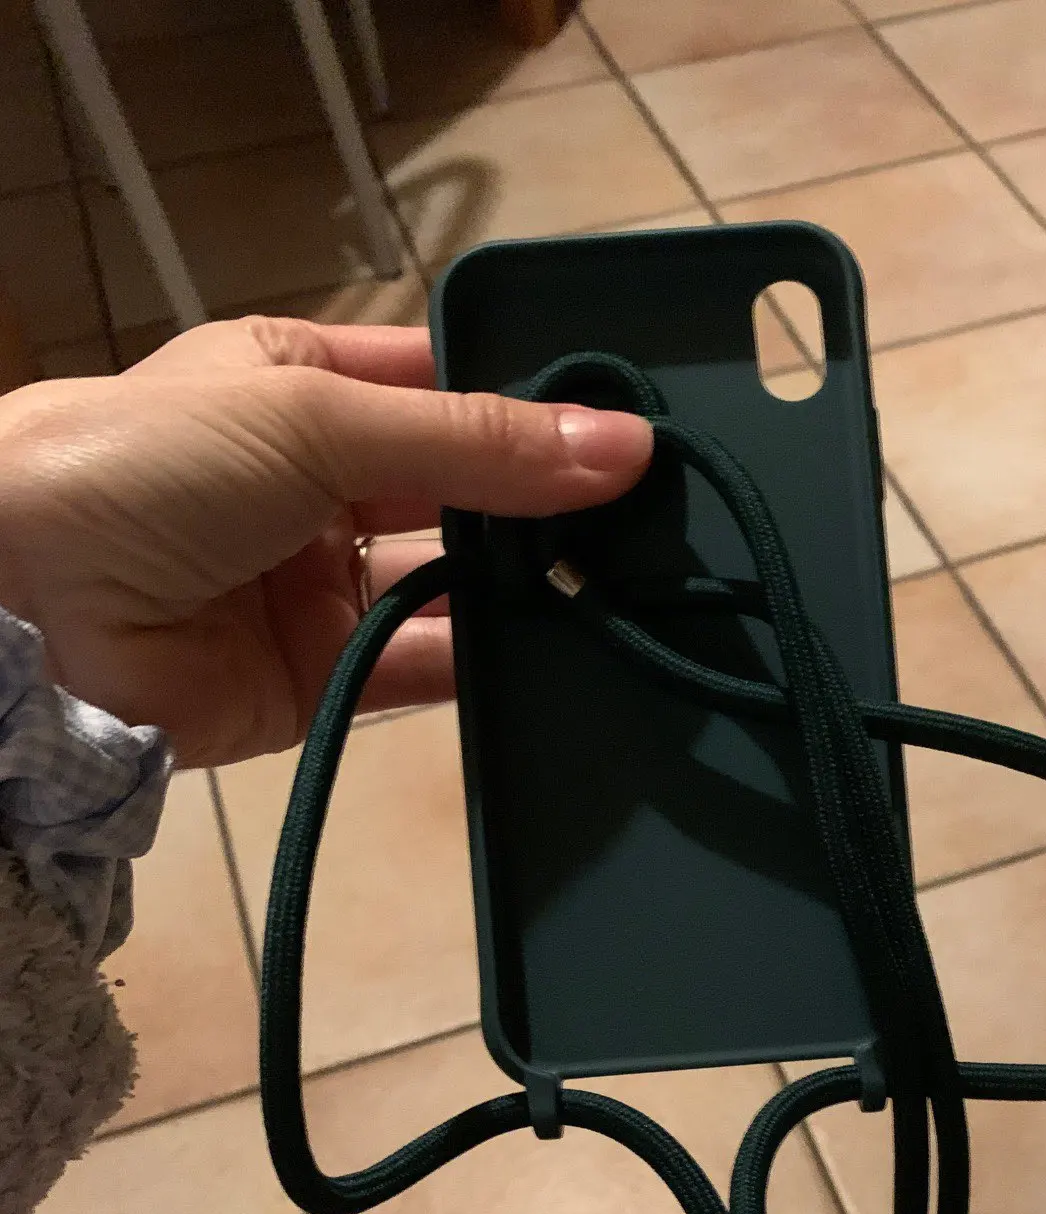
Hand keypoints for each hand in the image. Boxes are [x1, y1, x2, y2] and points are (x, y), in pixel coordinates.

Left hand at [0, 316, 652, 766]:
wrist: (24, 609)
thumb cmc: (154, 462)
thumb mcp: (317, 416)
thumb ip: (472, 443)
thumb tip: (625, 446)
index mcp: (305, 384)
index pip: (445, 384)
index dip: (533, 404)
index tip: (638, 429)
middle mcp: (319, 482)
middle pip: (460, 489)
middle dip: (547, 505)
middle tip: (662, 522)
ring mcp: (320, 584)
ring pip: (452, 582)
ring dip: (529, 586)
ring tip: (639, 587)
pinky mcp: (321, 679)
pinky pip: (423, 668)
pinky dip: (490, 664)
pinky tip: (571, 650)